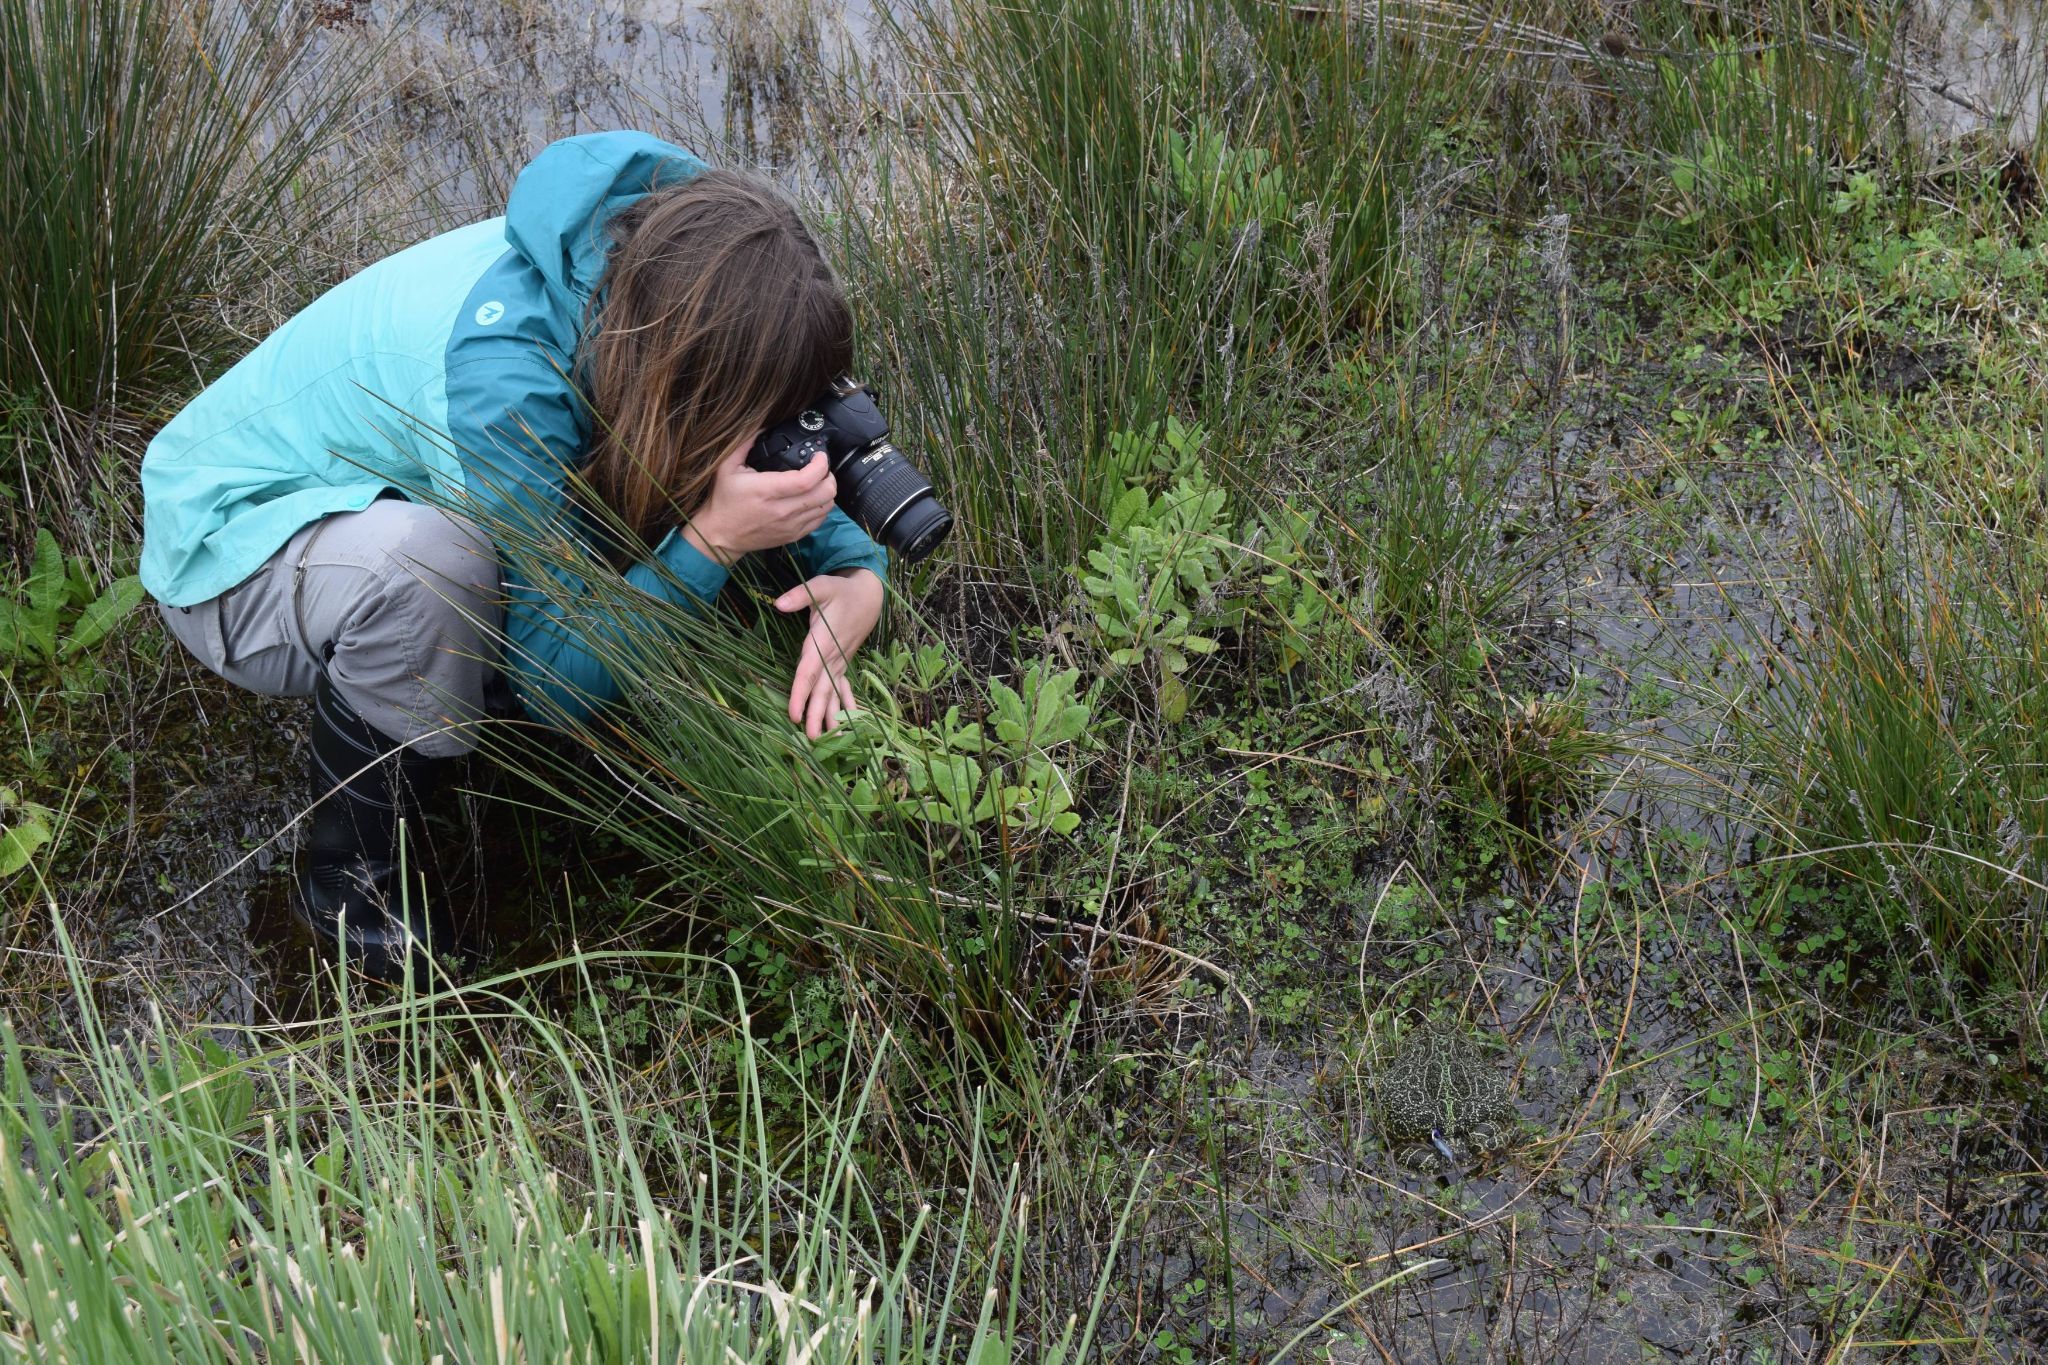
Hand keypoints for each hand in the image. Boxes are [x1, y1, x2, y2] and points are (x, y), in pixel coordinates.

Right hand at [680, 434, 836, 563]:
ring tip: (818, 481)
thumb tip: (760, 424)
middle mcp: (782, 510)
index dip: (820, 466)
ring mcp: (790, 525)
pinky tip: (812, 498)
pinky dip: (822, 506)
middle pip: (824, 494)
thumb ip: (744, 443)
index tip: (819, 456)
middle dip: (829, 476)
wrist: (721, 535)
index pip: (806, 480)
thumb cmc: (724, 500)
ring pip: (826, 507)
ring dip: (827, 491)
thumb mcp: (727, 467)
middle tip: (821, 468)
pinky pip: (820, 520)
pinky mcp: (793, 536)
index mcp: (766, 491)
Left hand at [774, 568, 883, 737]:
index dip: (800, 693)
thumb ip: (799, 596)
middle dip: (817, 715)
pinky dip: (846, 708)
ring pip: (834, 695)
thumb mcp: (820, 587)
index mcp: (822, 642)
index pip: (808, 672)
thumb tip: (778, 604)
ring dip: (832, 717)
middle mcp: (832, 658)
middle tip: (812, 739)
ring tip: (830, 740)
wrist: (868, 595)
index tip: (794, 715)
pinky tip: (848, 726)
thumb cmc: (840, 591)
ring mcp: (840, 663)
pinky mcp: (843, 664)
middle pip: (822, 690)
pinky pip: (845, 690)